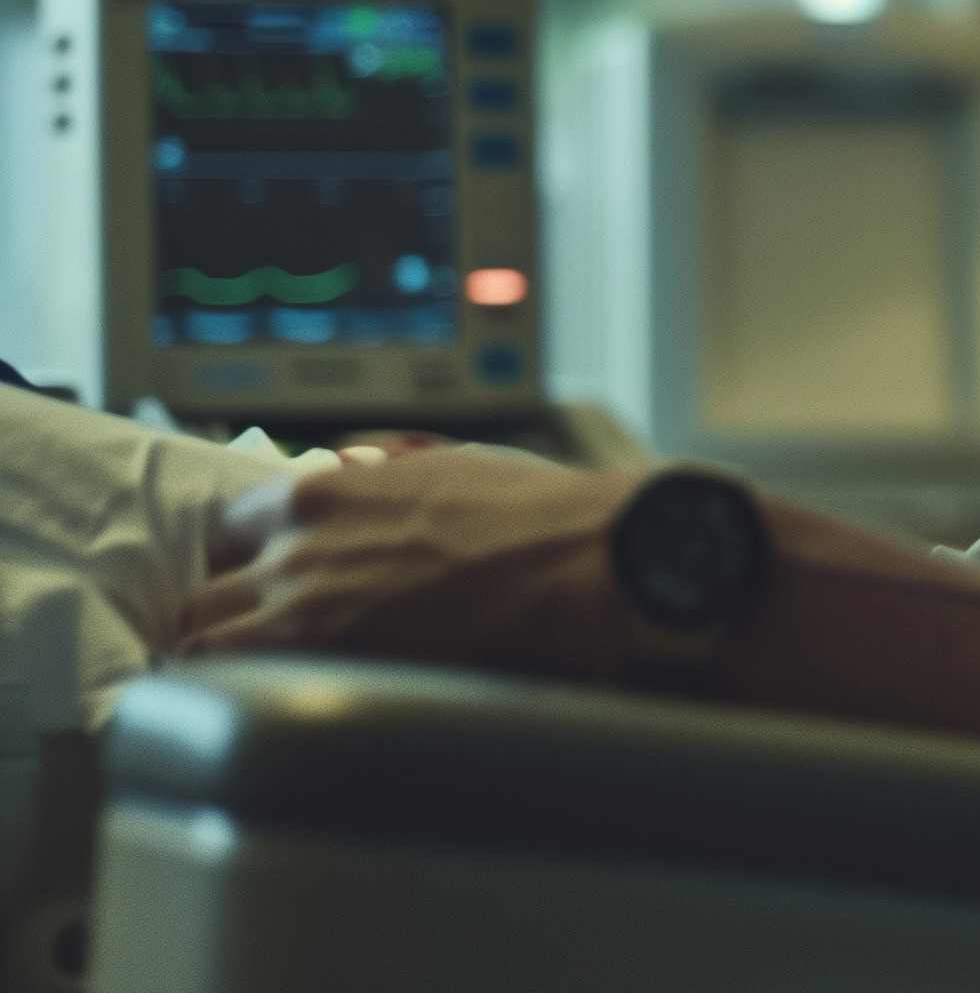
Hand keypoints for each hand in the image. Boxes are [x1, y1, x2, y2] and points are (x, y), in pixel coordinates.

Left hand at [182, 449, 649, 678]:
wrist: (580, 556)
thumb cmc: (534, 509)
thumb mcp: (441, 465)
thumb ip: (376, 486)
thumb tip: (356, 488)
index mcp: (318, 495)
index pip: (227, 530)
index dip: (245, 558)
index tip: (265, 578)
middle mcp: (294, 552)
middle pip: (203, 596)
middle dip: (222, 614)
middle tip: (254, 635)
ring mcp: (305, 616)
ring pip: (206, 649)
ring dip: (225, 662)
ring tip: (257, 681)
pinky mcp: (333, 672)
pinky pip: (248, 692)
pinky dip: (250, 699)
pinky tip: (278, 708)